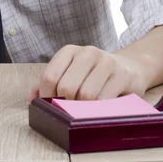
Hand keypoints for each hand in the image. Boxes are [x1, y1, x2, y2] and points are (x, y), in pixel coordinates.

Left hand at [29, 45, 146, 101]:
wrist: (130, 68)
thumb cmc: (94, 75)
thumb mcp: (71, 74)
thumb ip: (51, 84)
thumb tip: (32, 99)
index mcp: (69, 51)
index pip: (50, 76)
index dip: (47, 97)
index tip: (52, 108)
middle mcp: (87, 52)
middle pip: (67, 87)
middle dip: (66, 104)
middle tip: (71, 111)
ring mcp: (106, 61)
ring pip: (86, 95)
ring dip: (83, 109)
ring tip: (86, 110)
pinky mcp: (122, 74)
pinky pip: (104, 99)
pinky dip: (98, 110)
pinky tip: (100, 109)